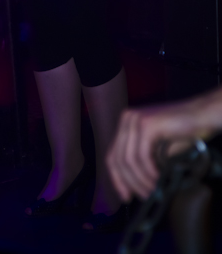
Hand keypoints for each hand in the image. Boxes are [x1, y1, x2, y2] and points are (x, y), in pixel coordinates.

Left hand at [106, 93, 220, 201]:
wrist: (201, 116)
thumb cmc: (182, 134)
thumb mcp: (156, 150)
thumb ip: (141, 161)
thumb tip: (129, 187)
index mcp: (125, 123)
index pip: (112, 155)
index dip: (117, 178)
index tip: (126, 197)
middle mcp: (126, 119)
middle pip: (118, 159)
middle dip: (130, 182)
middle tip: (144, 197)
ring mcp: (135, 120)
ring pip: (129, 160)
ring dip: (141, 180)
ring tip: (154, 191)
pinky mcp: (147, 125)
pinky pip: (142, 156)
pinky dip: (149, 172)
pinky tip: (158, 179)